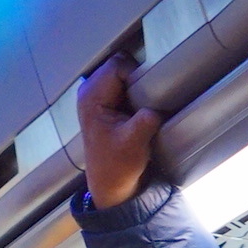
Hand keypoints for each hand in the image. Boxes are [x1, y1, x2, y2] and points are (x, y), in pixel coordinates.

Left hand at [75, 53, 163, 210]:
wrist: (111, 183)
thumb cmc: (118, 165)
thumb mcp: (134, 143)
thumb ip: (144, 121)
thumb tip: (156, 108)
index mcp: (91, 97)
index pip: (117, 66)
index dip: (136, 75)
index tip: (147, 93)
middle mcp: (90, 91)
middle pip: (120, 64)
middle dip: (138, 76)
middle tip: (148, 97)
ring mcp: (97, 95)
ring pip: (124, 71)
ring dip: (138, 83)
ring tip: (144, 103)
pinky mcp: (107, 101)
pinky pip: (125, 83)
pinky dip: (136, 90)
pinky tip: (141, 107)